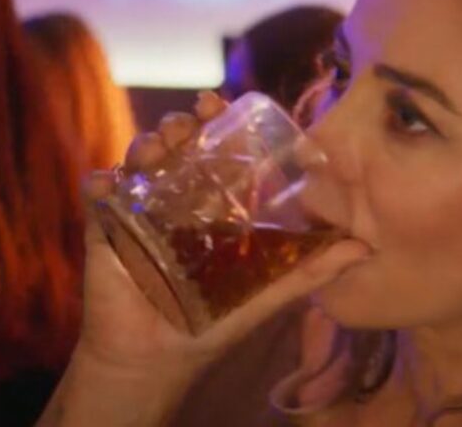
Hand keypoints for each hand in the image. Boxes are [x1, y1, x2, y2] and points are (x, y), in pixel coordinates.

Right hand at [42, 92, 371, 426]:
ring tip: (155, 148)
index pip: (216, 151)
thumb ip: (311, 270)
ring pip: (138, 161)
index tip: (220, 103)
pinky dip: (100, 183)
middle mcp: (176, 199)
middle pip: (176, 146)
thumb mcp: (268, 293)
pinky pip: (98, 195)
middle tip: (189, 121)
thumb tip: (362, 249)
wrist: (157, 359)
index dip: (217, 122)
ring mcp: (140, 210)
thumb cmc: (212, 322)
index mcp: (213, 205)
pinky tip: (107, 182)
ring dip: (145, 144)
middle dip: (179, 124)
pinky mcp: (108, 229)